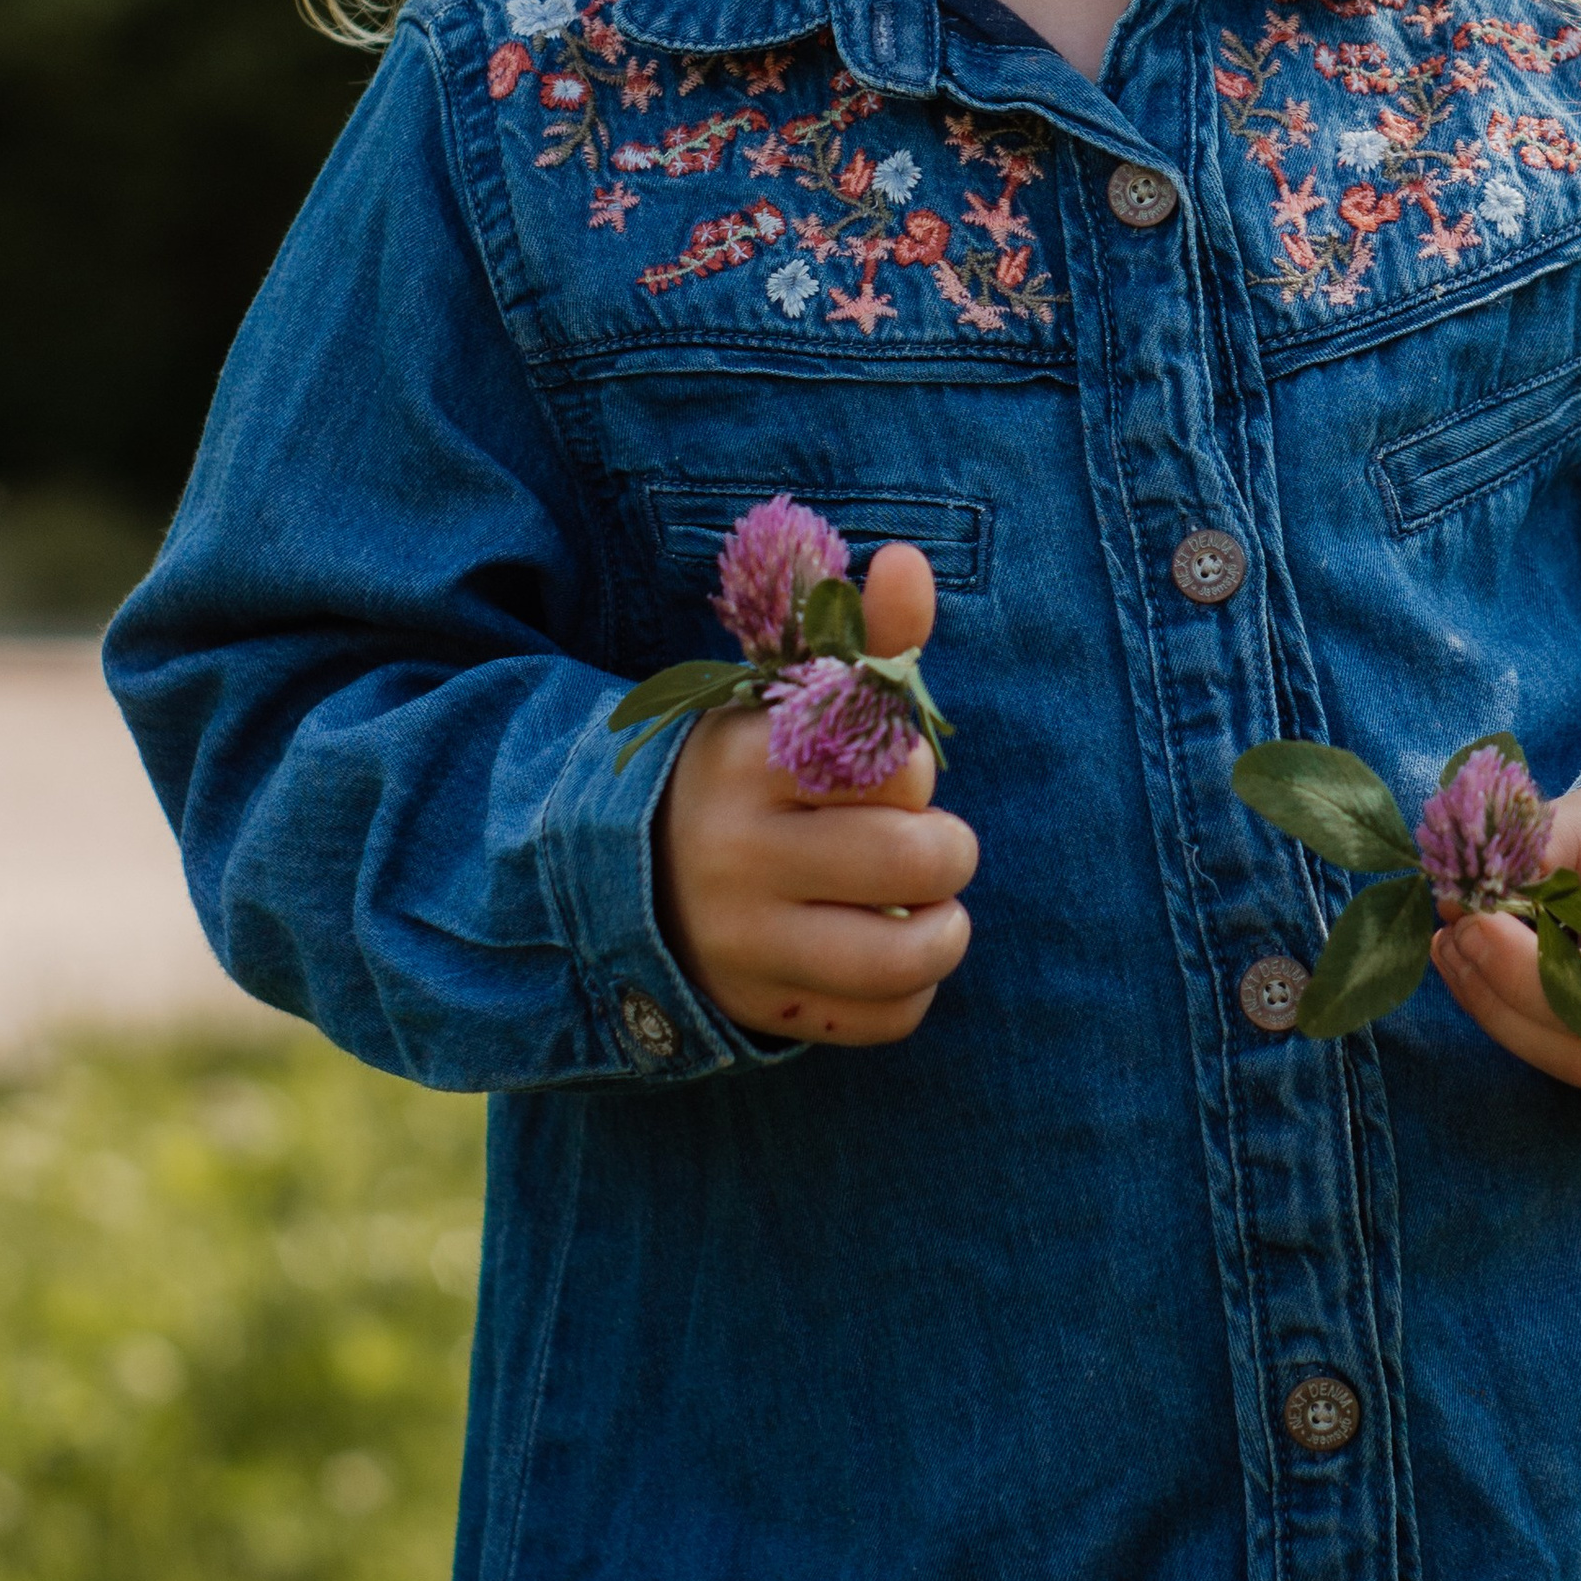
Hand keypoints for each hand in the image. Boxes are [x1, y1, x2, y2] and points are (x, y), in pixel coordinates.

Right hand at [653, 543, 976, 1045]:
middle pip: (908, 858)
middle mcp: (736, 851)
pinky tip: (890, 956)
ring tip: (934, 908)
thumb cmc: (752, 772)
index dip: (912, 766)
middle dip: (947, 849)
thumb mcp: (789, 696)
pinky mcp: (758, 1009)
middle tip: (931, 844)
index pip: (886, 759)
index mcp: (746, 757)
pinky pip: (882, 1020)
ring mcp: (742, 940)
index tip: (890, 770)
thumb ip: (863, 635)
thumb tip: (909, 560)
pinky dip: (911, 993)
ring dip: (944, 931)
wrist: (634, 870)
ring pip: (902, 955)